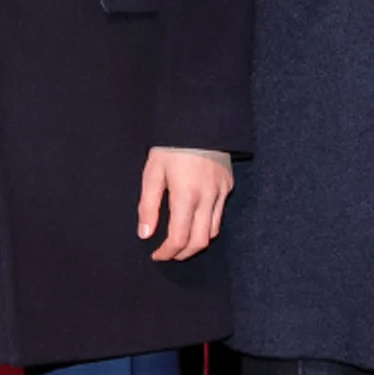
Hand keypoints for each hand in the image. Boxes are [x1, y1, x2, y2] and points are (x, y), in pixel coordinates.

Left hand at [137, 147, 232, 262]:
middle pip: (200, 242)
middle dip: (183, 253)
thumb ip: (148, 206)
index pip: (179, 238)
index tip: (157, 255)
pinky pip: (220, 214)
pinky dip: (208, 225)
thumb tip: (145, 234)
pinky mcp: (228, 186)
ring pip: (213, 232)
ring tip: (181, 241)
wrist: (199, 119)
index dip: (167, 252)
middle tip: (169, 253)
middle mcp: (207, 198)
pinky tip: (194, 221)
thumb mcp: (153, 172)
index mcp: (186, 196)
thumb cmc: (171, 145)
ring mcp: (221, 193)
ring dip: (197, 242)